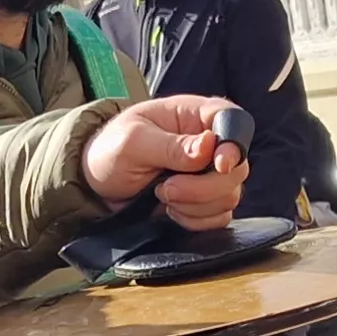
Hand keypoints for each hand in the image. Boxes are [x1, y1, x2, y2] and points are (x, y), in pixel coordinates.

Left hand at [82, 95, 253, 229]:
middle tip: (166, 187)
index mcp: (197, 115)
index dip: (233, 146)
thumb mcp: (133, 141)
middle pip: (238, 167)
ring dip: (196, 204)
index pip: (235, 122)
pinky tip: (172, 211)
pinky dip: (196, 220)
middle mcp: (211, 143)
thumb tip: (208, 147)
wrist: (98, 182)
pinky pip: (220, 216)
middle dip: (204, 186)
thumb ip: (170, 145)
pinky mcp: (206, 201)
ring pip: (230, 195)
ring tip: (162, 195)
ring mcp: (211, 174)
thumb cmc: (112, 148)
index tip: (218, 165)